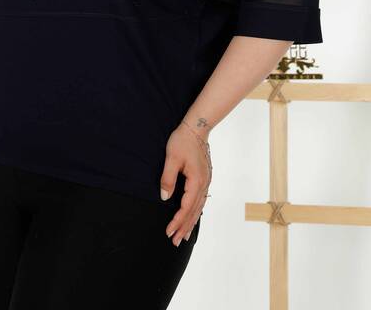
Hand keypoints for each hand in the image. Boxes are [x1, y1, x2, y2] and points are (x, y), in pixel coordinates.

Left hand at [160, 122, 212, 245]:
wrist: (196, 128)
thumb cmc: (182, 141)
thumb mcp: (172, 158)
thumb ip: (168, 178)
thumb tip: (164, 197)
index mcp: (197, 180)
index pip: (186, 206)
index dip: (177, 220)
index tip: (168, 231)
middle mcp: (204, 184)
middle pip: (194, 211)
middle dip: (184, 227)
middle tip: (174, 242)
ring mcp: (206, 182)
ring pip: (199, 208)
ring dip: (190, 222)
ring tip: (184, 236)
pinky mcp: (204, 179)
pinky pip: (200, 201)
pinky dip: (195, 212)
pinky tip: (192, 217)